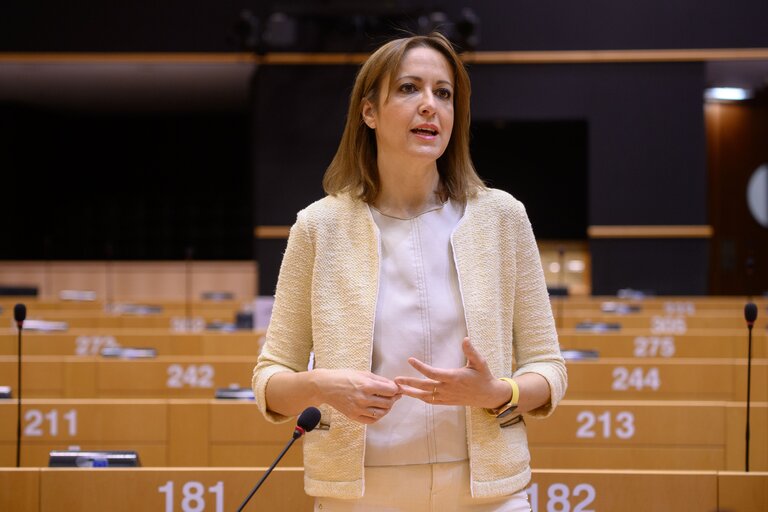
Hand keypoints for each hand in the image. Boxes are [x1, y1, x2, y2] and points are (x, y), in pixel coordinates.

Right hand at [314, 368, 401, 423]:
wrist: (326, 386)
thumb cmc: (344, 377)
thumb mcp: (363, 373)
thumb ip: (379, 380)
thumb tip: (393, 385)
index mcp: (367, 385)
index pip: (390, 391)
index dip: (396, 389)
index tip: (397, 388)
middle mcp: (363, 399)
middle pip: (388, 403)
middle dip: (394, 399)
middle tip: (394, 396)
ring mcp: (358, 409)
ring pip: (381, 413)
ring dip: (387, 408)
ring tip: (387, 403)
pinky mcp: (353, 416)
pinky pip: (371, 420)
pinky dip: (378, 416)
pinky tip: (378, 410)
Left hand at [393, 337, 510, 408]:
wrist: (488, 396)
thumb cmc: (483, 377)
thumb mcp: (480, 363)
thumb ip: (471, 352)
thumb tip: (465, 339)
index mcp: (454, 378)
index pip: (433, 373)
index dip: (421, 367)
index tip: (410, 360)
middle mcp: (448, 389)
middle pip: (425, 387)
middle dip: (410, 383)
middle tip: (396, 380)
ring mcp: (447, 397)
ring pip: (425, 397)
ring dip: (411, 393)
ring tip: (398, 389)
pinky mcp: (447, 402)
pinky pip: (431, 401)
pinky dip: (420, 398)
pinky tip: (412, 394)